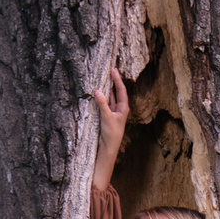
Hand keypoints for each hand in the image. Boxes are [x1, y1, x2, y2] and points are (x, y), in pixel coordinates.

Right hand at [93, 67, 127, 185]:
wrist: (108, 148)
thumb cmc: (111, 134)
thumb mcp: (107, 117)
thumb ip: (102, 104)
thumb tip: (97, 91)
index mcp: (123, 107)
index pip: (121, 90)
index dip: (117, 80)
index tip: (114, 70)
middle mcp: (119, 109)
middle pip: (116, 92)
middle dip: (112, 83)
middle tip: (108, 72)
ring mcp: (112, 113)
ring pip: (109, 98)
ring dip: (106, 90)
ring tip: (102, 80)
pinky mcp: (105, 117)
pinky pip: (103, 105)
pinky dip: (101, 99)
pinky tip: (96, 94)